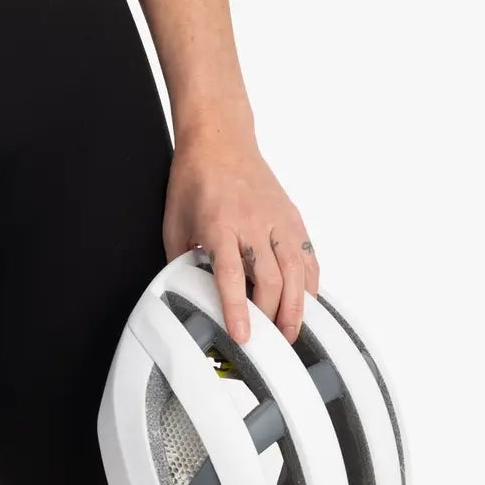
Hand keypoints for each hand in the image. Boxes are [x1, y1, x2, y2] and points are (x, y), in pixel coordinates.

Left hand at [162, 118, 318, 344]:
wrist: (220, 139)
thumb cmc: (194, 179)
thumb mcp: (174, 221)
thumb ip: (180, 260)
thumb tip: (183, 294)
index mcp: (218, 223)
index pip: (231, 273)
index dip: (238, 308)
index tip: (243, 335)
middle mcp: (251, 221)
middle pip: (269, 278)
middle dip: (273, 316)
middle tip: (270, 344)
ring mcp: (276, 218)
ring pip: (295, 270)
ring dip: (297, 307)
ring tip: (292, 333)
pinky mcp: (291, 216)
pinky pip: (308, 255)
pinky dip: (310, 282)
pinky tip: (307, 302)